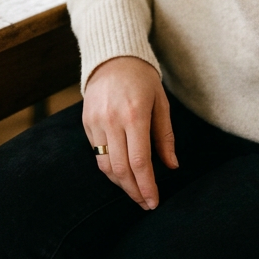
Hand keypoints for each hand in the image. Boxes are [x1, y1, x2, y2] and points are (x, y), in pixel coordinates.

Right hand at [82, 56, 177, 209]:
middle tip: (145, 203)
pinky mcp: (86, 121)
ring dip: (120, 183)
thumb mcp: (160, 103)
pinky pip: (96, 152)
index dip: (147, 187)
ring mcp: (96, 121)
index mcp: (134, 115)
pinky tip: (121, 171)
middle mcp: (112, 120)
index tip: (154, 202)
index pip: (140, 162)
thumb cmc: (142, 78)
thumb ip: (165, 136)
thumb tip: (171, 166)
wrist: (112, 56)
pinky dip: (108, 167)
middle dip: (134, 191)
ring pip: (105, 165)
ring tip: (134, 190)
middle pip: (121, 169)